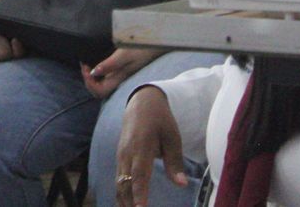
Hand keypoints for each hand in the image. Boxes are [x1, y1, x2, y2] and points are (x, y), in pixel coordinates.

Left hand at [81, 46, 159, 97]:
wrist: (157, 44)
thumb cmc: (141, 48)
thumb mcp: (124, 54)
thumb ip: (110, 64)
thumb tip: (94, 73)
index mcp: (119, 79)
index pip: (99, 91)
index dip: (89, 83)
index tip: (85, 67)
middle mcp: (120, 80)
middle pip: (99, 90)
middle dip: (88, 81)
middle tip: (84, 65)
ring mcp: (122, 76)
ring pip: (103, 85)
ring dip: (92, 78)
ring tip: (88, 64)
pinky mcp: (124, 71)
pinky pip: (108, 77)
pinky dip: (99, 73)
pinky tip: (97, 63)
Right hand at [115, 85, 187, 206]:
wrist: (141, 102)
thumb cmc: (160, 120)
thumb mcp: (172, 137)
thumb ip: (175, 162)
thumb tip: (181, 184)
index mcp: (141, 147)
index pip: (139, 175)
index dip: (139, 193)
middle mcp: (126, 153)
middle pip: (124, 183)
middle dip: (129, 203)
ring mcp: (121, 155)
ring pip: (119, 183)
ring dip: (123, 201)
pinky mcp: (120, 157)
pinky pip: (118, 179)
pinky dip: (121, 194)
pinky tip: (126, 205)